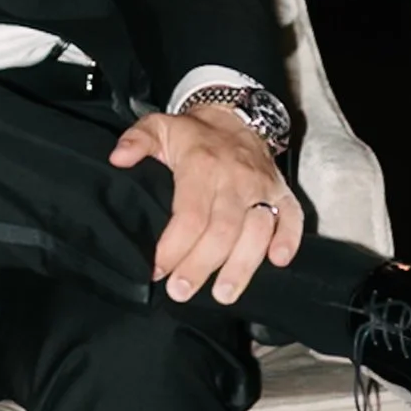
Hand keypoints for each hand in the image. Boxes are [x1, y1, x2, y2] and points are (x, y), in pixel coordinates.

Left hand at [107, 101, 303, 309]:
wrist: (236, 116)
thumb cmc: (193, 133)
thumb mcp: (158, 126)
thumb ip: (136, 141)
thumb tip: (117, 159)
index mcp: (202, 166)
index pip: (190, 214)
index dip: (174, 246)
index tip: (157, 269)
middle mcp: (236, 179)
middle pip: (222, 231)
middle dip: (201, 265)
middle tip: (181, 292)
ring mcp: (263, 187)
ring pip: (257, 231)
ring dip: (242, 266)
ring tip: (223, 294)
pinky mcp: (282, 192)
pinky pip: (292, 217)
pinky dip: (289, 240)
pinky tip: (277, 262)